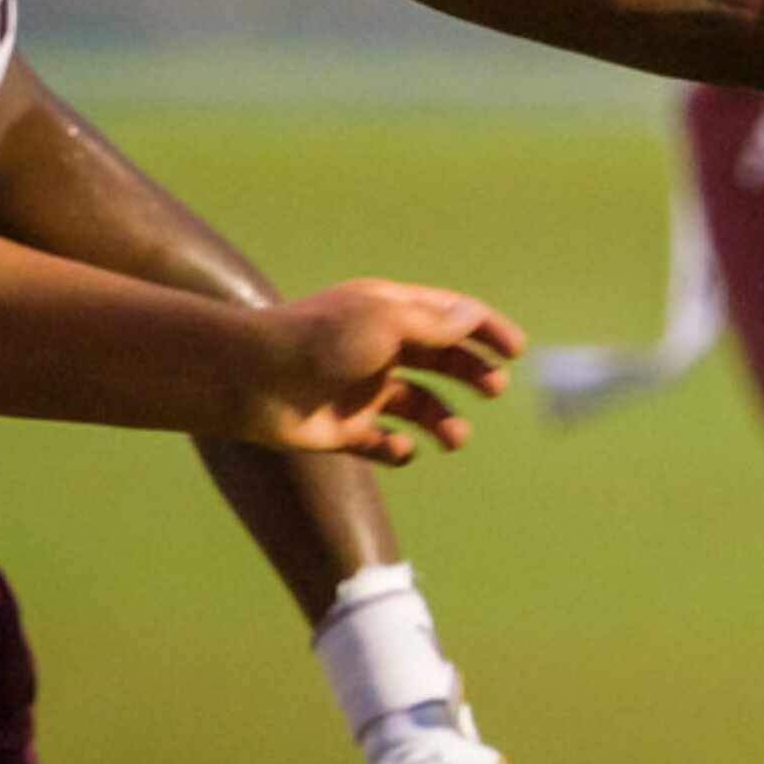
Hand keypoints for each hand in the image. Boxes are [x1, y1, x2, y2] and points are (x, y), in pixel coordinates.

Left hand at [245, 280, 523, 463]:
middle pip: (441, 361)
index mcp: (388, 312)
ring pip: (419, 406)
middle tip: (493, 389)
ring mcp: (360, 390)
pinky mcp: (342, 430)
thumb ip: (434, 324)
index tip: (515, 351)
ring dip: (445, 420)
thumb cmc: (318, 341)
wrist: (247, 382)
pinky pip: (383, 444)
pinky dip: (399, 450)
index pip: (448, 315)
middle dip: (473, 374)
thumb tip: (474, 317)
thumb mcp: (385, 323)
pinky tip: (399, 449)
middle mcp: (377, 349)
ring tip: (455, 436)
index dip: (485, 330)